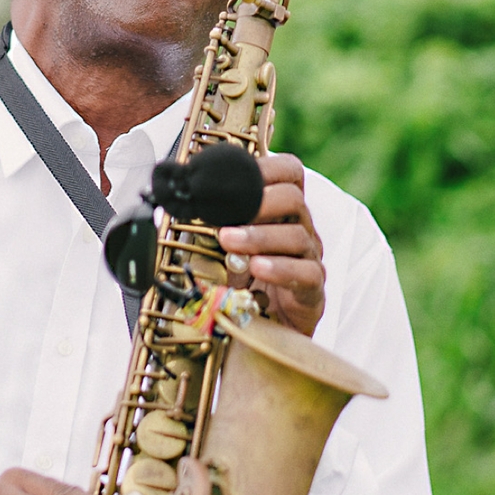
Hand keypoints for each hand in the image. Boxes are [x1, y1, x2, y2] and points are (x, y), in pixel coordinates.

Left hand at [218, 153, 325, 336]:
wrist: (261, 327)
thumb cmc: (242, 279)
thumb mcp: (223, 244)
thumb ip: (213, 221)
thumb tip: (181, 197)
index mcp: (280, 210)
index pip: (289, 172)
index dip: (267, 167)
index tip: (237, 176)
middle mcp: (300, 228)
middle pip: (293, 199)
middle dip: (258, 202)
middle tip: (226, 216)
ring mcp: (309, 258)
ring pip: (296, 236)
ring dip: (258, 236)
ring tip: (228, 241)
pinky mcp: (312, 290)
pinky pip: (306, 273)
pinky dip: (279, 269)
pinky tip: (257, 268)